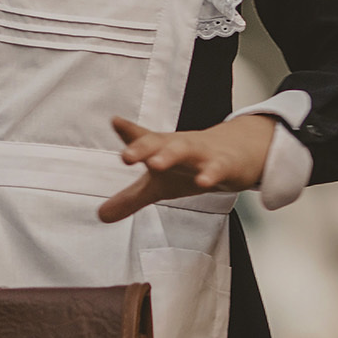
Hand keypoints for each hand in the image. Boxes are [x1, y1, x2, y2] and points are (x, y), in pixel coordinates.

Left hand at [97, 114, 272, 222]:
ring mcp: (201, 153)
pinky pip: (217, 167)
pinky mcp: (223, 164)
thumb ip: (130, 198)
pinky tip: (203, 181)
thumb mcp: (158, 184)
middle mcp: (177, 146)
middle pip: (157, 142)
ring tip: (155, 164)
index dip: (127, 131)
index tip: (115, 122)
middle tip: (126, 156)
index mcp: (159, 148)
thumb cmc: (188, 165)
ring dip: (170, 155)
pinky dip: (210, 173)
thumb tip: (101, 215)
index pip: (141, 137)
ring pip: (184, 150)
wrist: (236, 152)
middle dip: (141, 147)